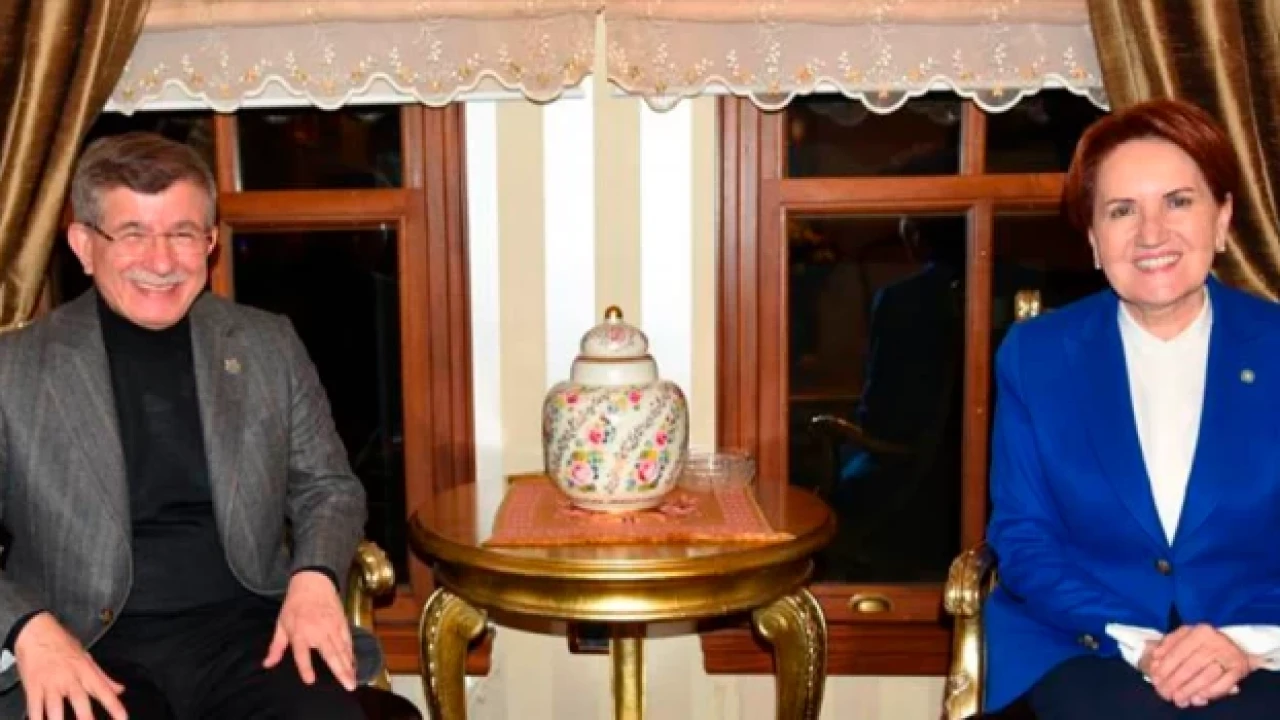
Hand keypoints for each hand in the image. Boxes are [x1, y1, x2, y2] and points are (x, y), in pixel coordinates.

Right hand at [14, 612, 125, 719]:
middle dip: (86, 717)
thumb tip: (119, 689)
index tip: (123, 718)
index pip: (104, 690)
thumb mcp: (87, 657)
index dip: (114, 706)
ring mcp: (50, 683)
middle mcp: (69, 678)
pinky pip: (34, 707)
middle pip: (79, 700)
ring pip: (55, 707)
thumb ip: (103, 677)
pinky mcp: (33, 687)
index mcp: (85, 671)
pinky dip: (37, 718)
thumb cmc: (62, 644)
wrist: (36, 632)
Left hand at [263, 570, 355, 690]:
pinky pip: (348, 641)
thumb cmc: (295, 604)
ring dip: (349, 666)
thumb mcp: (281, 624)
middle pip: (331, 654)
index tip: (310, 681)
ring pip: (342, 650)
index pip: (302, 654)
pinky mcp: (342, 622)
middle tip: (348, 686)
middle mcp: (318, 631)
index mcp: (300, 633)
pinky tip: (354, 664)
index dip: (306, 667)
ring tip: (353, 680)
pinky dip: (351, 653)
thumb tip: (267, 665)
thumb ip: (275, 647)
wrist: (313, 582)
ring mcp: (332, 627)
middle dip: (340, 671)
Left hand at [1149, 624, 1248, 707]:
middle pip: (1191, 666)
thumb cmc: (1203, 644)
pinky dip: (1210, 693)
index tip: (1156, 680)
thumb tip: (1154, 660)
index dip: (1165, 668)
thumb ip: (1168, 647)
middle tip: (1165, 693)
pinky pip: (1224, 684)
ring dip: (1189, 690)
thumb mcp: (1185, 638)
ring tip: (1178, 699)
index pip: (1178, 652)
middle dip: (1175, 682)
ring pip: (1206, 676)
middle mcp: (1216, 640)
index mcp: (1200, 631)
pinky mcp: (1240, 668)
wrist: (1237, 645)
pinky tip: (1198, 698)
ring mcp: (1230, 654)